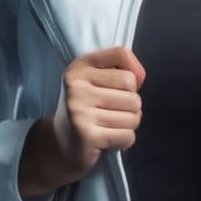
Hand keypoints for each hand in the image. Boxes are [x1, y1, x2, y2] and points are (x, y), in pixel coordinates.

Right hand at [19, 46, 144, 197]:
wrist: (60, 145)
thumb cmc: (87, 109)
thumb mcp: (95, 81)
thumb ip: (119, 70)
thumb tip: (140, 77)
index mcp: (79, 67)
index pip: (121, 55)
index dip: (133, 72)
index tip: (123, 86)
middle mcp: (76, 86)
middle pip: (132, 90)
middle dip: (132, 106)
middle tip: (113, 112)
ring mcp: (79, 111)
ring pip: (133, 116)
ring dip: (128, 125)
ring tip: (110, 126)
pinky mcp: (87, 135)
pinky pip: (128, 136)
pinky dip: (125, 141)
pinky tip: (109, 139)